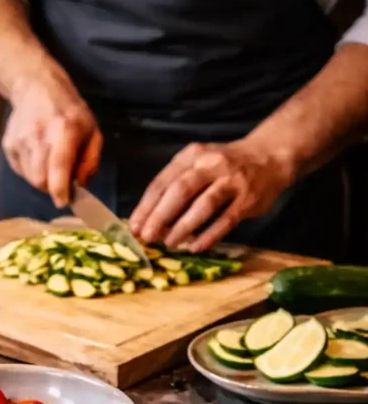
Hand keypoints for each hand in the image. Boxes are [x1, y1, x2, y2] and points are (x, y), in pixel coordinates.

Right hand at [3, 69, 102, 207]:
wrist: (37, 87)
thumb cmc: (69, 112)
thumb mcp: (92, 131)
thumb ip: (90, 161)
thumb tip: (80, 185)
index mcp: (64, 130)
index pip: (58, 169)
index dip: (60, 190)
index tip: (63, 201)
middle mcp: (38, 135)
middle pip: (40, 180)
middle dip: (52, 187)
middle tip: (61, 180)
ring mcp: (20, 140)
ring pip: (29, 178)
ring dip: (42, 179)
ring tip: (49, 162)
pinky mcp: (9, 144)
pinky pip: (21, 171)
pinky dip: (31, 171)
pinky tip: (38, 155)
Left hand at [129, 139, 294, 251]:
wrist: (269, 156)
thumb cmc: (224, 166)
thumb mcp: (197, 164)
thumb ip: (175, 186)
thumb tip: (149, 219)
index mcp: (191, 156)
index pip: (163, 181)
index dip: (146, 206)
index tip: (134, 227)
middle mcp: (210, 164)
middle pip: (180, 191)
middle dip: (160, 216)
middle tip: (147, 237)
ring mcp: (231, 181)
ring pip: (203, 205)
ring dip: (183, 226)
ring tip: (169, 243)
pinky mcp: (247, 199)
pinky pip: (226, 220)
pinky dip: (210, 235)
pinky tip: (195, 247)